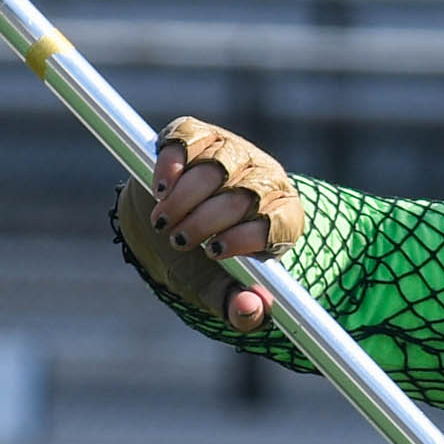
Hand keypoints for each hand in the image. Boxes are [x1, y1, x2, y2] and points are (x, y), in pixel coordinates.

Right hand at [114, 116, 304, 330]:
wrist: (169, 227)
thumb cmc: (202, 261)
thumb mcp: (221, 288)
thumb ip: (239, 309)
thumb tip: (253, 307)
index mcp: (282, 217)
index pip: (278, 220)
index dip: (245, 235)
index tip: (213, 252)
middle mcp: (265, 179)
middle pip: (246, 192)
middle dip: (207, 219)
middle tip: (178, 240)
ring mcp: (235, 152)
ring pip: (218, 164)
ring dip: (186, 196)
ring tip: (164, 220)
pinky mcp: (201, 135)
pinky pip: (190, 137)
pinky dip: (173, 162)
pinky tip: (161, 187)